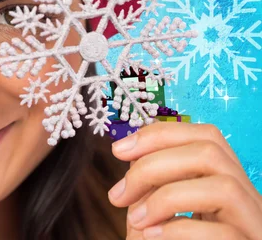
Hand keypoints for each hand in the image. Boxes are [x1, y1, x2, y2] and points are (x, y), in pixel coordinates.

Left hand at [107, 121, 261, 238]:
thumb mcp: (159, 213)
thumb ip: (149, 185)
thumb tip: (128, 153)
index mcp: (225, 181)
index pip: (206, 136)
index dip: (160, 134)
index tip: (118, 149)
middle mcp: (247, 199)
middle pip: (211, 153)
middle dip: (154, 164)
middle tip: (117, 194)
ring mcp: (254, 226)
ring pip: (224, 187)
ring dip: (168, 196)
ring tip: (136, 220)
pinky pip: (224, 233)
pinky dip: (180, 229)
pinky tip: (152, 236)